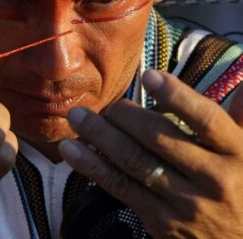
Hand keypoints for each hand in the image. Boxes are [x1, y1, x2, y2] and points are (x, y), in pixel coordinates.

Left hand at [59, 70, 242, 237]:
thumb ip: (242, 116)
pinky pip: (120, 188)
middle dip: (124, 116)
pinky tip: (71, 150)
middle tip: (105, 104)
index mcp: (237, 153)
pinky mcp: (160, 221)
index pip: (206, 119)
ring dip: (100, 136)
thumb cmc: (241, 186)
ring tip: (76, 117)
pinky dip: (93, 167)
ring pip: (134, 162)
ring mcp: (185, 203)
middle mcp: (214, 178)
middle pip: (159, 138)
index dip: (176, 95)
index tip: (147, 75)